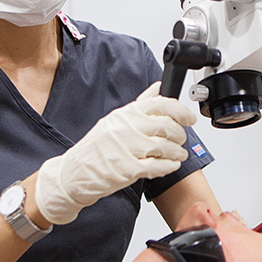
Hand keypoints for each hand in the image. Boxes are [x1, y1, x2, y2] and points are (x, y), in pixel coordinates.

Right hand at [35, 83, 195, 224]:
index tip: (189, 118)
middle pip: (166, 126)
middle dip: (180, 135)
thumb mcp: (116, 119)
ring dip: (177, 152)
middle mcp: (126, 128)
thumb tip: (158, 87)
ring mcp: (126, 149)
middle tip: (181, 140)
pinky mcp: (127, 170)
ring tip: (178, 155)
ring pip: (164, 147)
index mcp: (125, 114)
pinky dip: (168, 166)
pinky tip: (170, 165)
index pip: (160, 104)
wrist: (73, 173)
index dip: (181, 111)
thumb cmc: (95, 148)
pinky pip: (157, 166)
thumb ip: (141, 104)